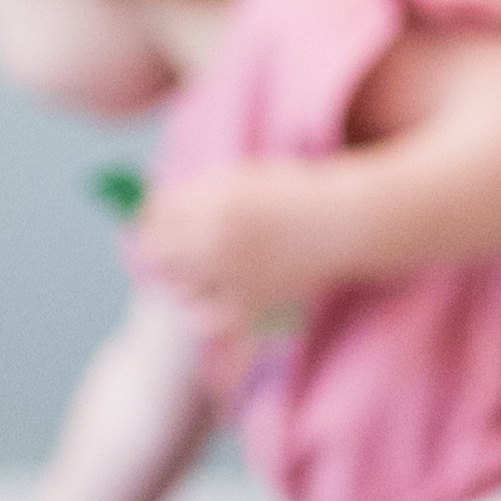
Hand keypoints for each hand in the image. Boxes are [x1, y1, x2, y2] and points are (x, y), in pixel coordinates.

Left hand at [133, 161, 348, 325]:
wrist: (348, 224)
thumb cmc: (298, 196)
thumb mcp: (245, 180)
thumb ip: (201, 195)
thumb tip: (153, 211)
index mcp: (212, 206)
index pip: (155, 215)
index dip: (153, 218)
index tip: (159, 222)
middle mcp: (215, 243)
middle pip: (159, 254)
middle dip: (164, 250)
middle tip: (174, 250)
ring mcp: (232, 277)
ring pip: (180, 289)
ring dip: (185, 281)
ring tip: (204, 273)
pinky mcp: (250, 305)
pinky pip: (208, 320)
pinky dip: (207, 312)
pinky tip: (218, 299)